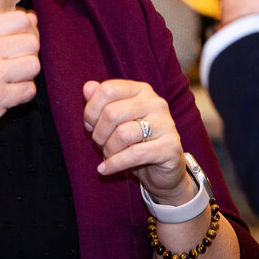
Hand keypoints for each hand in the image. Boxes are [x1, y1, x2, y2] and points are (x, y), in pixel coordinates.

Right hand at [0, 9, 40, 152]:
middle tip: (14, 65)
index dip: (29, 30)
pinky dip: (23, 94)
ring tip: (9, 80)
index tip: (20, 42)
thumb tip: (32, 17)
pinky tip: (6, 94)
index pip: (20, 19)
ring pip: (34, 65)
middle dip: (29, 54)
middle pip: (32, 42)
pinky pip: (30, 89)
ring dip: (27, 75)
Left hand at [83, 79, 191, 203]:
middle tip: (99, 143)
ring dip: (108, 149)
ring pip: (123, 134)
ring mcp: (165, 124)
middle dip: (99, 133)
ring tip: (108, 155)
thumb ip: (101, 102)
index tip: (89, 125)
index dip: (91, 110)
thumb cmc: (134, 142)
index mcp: (141, 90)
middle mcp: (155, 103)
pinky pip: (134, 155)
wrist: (162, 170)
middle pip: (112, 113)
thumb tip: (88, 87)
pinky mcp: (170, 147)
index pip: (108, 89)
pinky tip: (105, 169)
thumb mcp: (115, 122)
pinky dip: (114, 164)